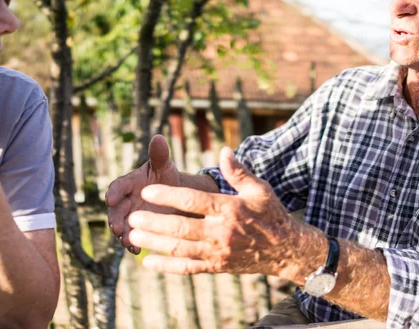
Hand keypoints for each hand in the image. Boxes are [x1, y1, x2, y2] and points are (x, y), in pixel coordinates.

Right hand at [107, 134, 181, 253]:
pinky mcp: (138, 229)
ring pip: (122, 225)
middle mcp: (126, 200)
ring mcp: (130, 215)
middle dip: (115, 218)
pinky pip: (132, 236)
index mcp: (129, 182)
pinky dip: (133, 243)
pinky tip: (136, 250)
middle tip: (117, 227)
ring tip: (127, 241)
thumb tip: (158, 137)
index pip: (118, 186)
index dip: (114, 193)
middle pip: (116, 210)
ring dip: (122, 234)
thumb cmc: (166, 176)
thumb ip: (159, 154)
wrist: (175, 195)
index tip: (111, 199)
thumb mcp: (164, 165)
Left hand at [127, 147, 326, 280]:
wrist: (286, 250)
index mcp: (229, 209)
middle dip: (154, 222)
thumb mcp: (259, 189)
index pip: (193, 201)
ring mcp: (218, 252)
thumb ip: (238, 171)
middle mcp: (221, 232)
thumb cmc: (271, 214)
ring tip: (133, 235)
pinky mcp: (217, 267)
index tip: (147, 191)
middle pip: (181, 228)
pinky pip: (188, 268)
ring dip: (154, 243)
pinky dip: (166, 267)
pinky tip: (148, 262)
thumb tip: (224, 150)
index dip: (167, 196)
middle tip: (132, 216)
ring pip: (180, 249)